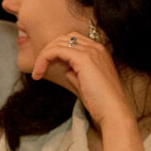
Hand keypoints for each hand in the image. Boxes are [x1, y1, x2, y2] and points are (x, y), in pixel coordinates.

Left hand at [31, 32, 142, 150]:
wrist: (113, 111)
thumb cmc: (101, 103)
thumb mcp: (85, 84)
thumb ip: (76, 74)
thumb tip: (67, 70)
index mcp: (99, 52)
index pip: (73, 41)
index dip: (57, 50)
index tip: (45, 66)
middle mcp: (96, 48)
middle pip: (65, 38)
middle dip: (49, 50)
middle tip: (39, 67)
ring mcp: (91, 51)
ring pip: (59, 43)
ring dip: (44, 55)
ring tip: (37, 71)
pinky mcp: (84, 59)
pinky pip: (57, 51)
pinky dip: (45, 58)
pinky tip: (40, 72)